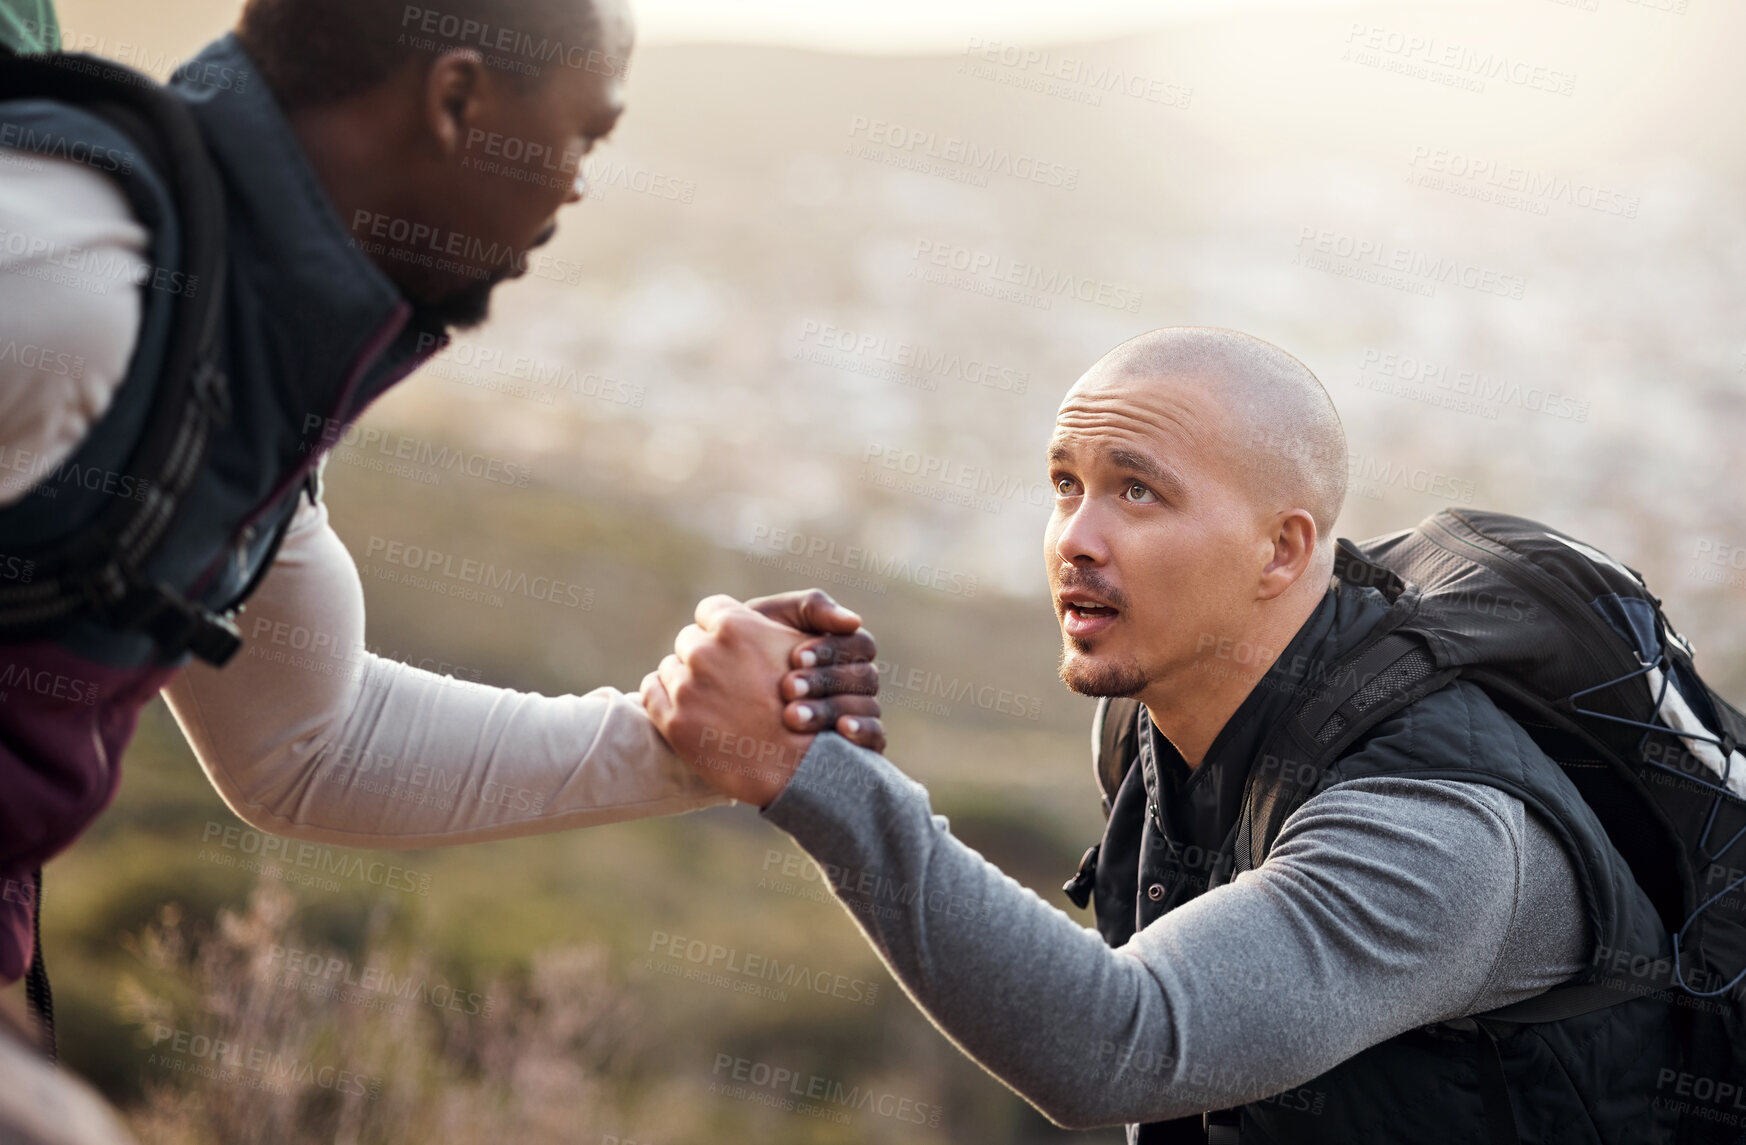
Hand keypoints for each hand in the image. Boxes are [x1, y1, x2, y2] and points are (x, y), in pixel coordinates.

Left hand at [643, 595, 874, 806]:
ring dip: (686, 680)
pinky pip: (651, 693)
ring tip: (714, 702)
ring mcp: (686, 687)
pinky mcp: (672, 721)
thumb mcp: (807, 649)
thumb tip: (781, 610)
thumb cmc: (809, 705)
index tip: (737, 649)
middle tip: (727, 680)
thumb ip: (789, 618)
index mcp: (735, 626)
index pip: (712, 610)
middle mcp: (704, 651)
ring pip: (670, 668)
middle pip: (689, 640)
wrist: (801, 772)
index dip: (726, 630)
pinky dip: (665, 700)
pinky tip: (692, 714)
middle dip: (705, 656)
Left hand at [744, 589, 884, 753]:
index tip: (796, 657)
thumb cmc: (746, 647)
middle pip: (864, 677)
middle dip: (825, 681)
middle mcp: (856, 680)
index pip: (859, 644)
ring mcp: (858, 712)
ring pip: (867, 708)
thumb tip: (853, 620)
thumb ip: (811, 607)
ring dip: (830, 709)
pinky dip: (862, 733)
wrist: (722, 696)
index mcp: (843, 648)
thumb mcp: (771, 618)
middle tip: (787, 688)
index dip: (831, 650)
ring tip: (792, 717)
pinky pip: (875, 738)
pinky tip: (839, 732)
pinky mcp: (856, 744)